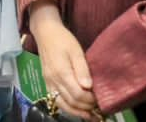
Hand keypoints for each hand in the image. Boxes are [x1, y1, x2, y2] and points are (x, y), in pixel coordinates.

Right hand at [29, 2, 97, 118]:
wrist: (45, 32)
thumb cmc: (62, 39)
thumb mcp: (76, 50)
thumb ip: (82, 69)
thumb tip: (88, 86)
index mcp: (61, 72)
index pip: (78, 94)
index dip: (91, 100)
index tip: (100, 98)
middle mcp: (53, 80)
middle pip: (72, 102)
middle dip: (87, 107)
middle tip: (99, 106)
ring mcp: (48, 83)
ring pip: (63, 105)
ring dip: (77, 112)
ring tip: (91, 115)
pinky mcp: (47, 83)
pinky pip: (56, 101)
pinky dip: (68, 108)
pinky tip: (77, 109)